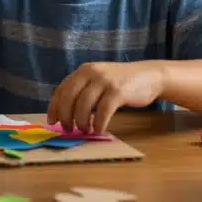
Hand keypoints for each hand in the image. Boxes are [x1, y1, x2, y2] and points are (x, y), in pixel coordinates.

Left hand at [48, 62, 162, 134]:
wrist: (149, 76)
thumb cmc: (121, 83)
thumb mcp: (98, 81)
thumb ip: (83, 91)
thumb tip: (64, 114)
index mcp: (83, 70)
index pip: (62, 89)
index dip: (54, 107)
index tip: (52, 122)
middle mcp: (92, 72)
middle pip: (69, 98)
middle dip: (66, 117)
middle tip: (68, 129)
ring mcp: (105, 81)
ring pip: (83, 106)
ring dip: (81, 122)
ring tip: (85, 131)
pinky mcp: (118, 91)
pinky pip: (102, 112)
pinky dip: (97, 124)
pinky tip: (98, 130)